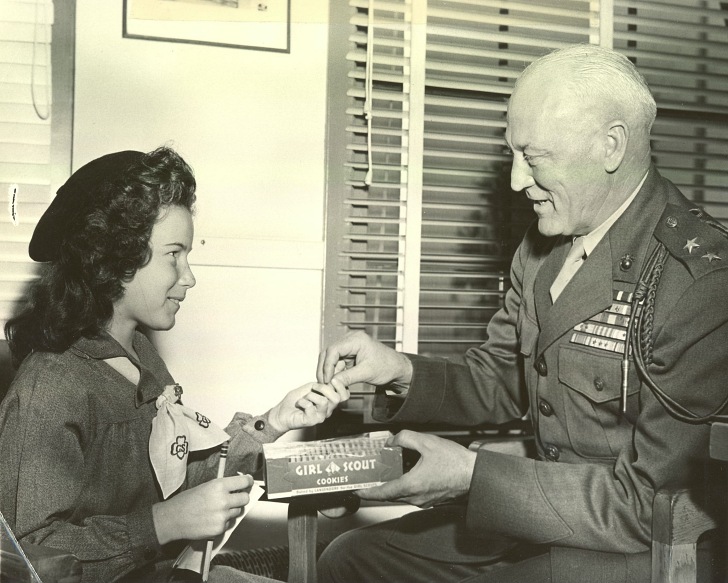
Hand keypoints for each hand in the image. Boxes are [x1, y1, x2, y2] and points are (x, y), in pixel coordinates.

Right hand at [153, 473, 252, 544]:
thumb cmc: (187, 501)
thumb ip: (223, 486)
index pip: (244, 481)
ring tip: (217, 510)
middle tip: (235, 498)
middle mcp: (223, 500)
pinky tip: (212, 519)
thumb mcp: (206, 486)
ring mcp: (223, 516)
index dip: (248, 481)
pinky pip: (229, 523)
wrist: (173, 519)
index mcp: (219, 485)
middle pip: (245, 498)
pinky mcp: (220, 528)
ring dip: (232, 510)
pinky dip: (224, 522)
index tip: (248, 482)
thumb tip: (238, 486)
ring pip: (238, 511)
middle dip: (241, 497)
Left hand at [267, 382, 348, 432]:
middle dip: (324, 388)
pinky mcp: (312, 421)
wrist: (281, 413)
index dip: (341, 386)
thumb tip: (331, 380)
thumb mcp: (310, 387)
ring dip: (310, 396)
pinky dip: (302, 401)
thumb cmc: (294, 401)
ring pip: (323, 401)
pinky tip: (299, 404)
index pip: (344, 395)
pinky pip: (311, 407)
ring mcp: (320, 416)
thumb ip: (321, 385)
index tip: (331, 379)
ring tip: (304, 398)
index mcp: (328, 401)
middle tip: (313, 388)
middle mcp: (327, 410)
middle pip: (337, 398)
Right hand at [316, 331, 412, 389]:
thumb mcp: (366, 373)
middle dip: (325, 368)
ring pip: (331, 358)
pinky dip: (335, 373)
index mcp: (356, 339)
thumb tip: (331, 383)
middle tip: (323, 383)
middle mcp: (350, 340)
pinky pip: (337, 363)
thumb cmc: (387, 367)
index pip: (333, 350)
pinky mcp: (350, 355)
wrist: (397, 368)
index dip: (327, 365)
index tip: (326, 380)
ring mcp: (349, 347)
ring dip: (329, 372)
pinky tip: (336, 383)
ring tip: (329, 385)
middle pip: (329, 353)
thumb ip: (348, 377)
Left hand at [356, 430, 475, 507]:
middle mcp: (416, 497)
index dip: (367, 493)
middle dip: (379, 486)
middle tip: (370, 476)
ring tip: (388, 470)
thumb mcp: (427, 442)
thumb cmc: (455, 462)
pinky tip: (408, 472)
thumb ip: (405, 438)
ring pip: (402, 494)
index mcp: (412, 485)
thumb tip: (392, 441)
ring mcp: (424, 501)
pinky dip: (406, 485)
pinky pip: (413, 494)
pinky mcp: (432, 500)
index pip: (382, 493)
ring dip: (393, 484)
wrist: (475, 475)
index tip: (357, 490)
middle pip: (391, 494)